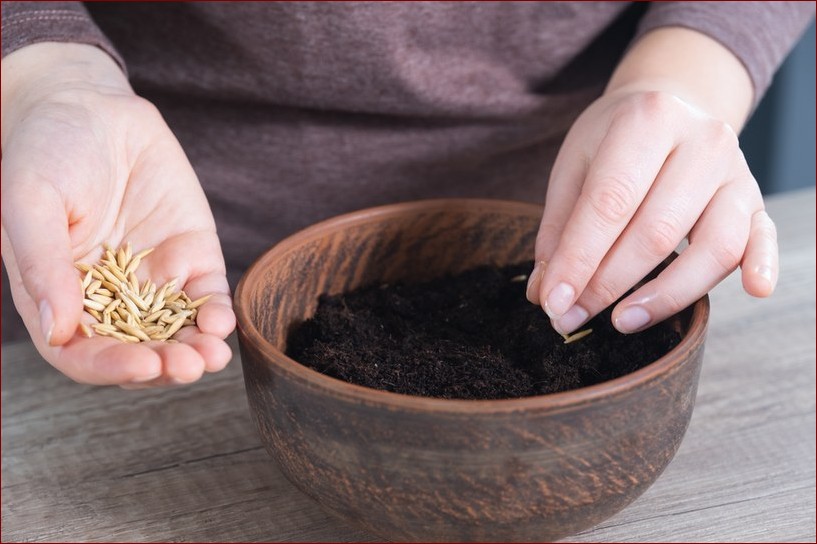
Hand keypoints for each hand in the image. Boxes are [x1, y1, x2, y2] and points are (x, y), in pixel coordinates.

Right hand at [1, 43, 234, 386]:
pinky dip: (216, 312)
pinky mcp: (190, 254)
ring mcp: (153, 278)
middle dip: (165, 365)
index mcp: (61, 296)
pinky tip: (221, 321)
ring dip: (197, 349)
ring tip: (212, 356)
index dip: (111, 366)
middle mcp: (109, 297)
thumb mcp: (31, 202)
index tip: (142, 366)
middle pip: (138, 350)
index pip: (83, 352)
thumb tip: (59, 331)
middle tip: (189, 367)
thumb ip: (43, 265)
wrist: (91, 106)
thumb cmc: (45, 152)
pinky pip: (205, 294)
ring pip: (177, 331)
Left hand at [525, 28, 778, 334]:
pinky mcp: (756, 199)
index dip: (579, 259)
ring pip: (713, 246)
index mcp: (647, 120)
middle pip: (657, 230)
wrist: (673, 102)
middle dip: (608, 284)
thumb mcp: (574, 165)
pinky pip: (762, 238)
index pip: (610, 202)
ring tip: (621, 320)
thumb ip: (559, 229)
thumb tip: (546, 292)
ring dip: (666, 294)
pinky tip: (752, 291)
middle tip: (571, 317)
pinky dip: (760, 266)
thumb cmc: (614, 140)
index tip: (553, 302)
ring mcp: (736, 172)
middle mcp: (702, 141)